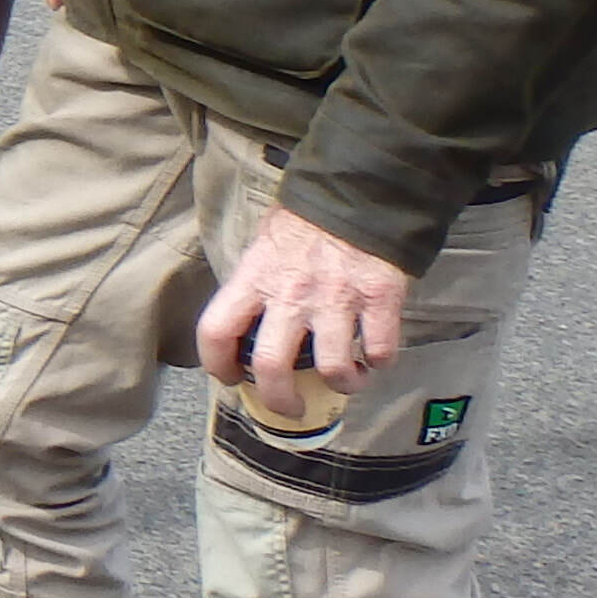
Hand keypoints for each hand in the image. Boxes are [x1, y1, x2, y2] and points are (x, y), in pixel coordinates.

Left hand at [197, 198, 409, 406]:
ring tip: (346, 382)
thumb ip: (255, 283)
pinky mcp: (379, 299)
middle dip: (280, 400)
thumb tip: (245, 322)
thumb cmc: (306, 220)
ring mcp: (337, 298)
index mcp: (254, 277)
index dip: (217, 364)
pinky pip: (380, 350)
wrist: (360, 191)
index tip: (230, 379)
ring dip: (342, 385)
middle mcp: (291, 293)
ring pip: (333, 368)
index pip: (216, 329)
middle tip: (291, 407)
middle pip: (271, 365)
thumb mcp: (264, 244)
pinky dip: (379, 362)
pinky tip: (375, 356)